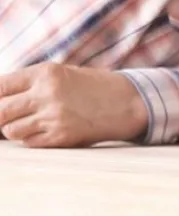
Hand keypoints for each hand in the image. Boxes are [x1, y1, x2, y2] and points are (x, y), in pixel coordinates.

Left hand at [0, 63, 148, 147]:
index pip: (0, 86)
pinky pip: (29, 142)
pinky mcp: (62, 136)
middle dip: (0, 116)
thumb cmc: (92, 87)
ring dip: (12, 129)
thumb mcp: (61, 74)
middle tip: (7, 117)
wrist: (129, 102)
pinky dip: (29, 138)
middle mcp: (47, 94)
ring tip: (29, 122)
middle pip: (0, 111)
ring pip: (10, 130)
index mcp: (46, 73)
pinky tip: (44, 130)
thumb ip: (29, 84)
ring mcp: (54, 117)